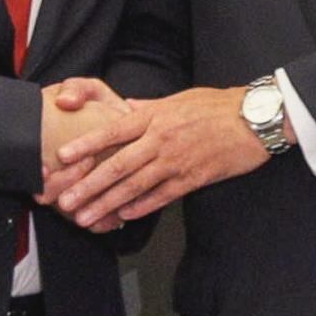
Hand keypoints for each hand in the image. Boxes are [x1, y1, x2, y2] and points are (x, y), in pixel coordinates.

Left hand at [44, 84, 266, 231]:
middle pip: (116, 165)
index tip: (61, 158)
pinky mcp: (193, 178)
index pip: (112, 132)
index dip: (85, 146)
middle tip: (65, 201)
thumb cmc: (217, 106)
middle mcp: (160, 139)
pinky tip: (123, 217)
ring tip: (84, 217)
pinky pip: (161, 196)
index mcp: (153, 116)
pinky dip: (140, 207)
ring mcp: (176, 161)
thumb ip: (149, 107)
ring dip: (106, 203)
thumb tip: (126, 107)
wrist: (254, 118)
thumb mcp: (179, 98)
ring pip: (134, 186)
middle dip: (87, 186)